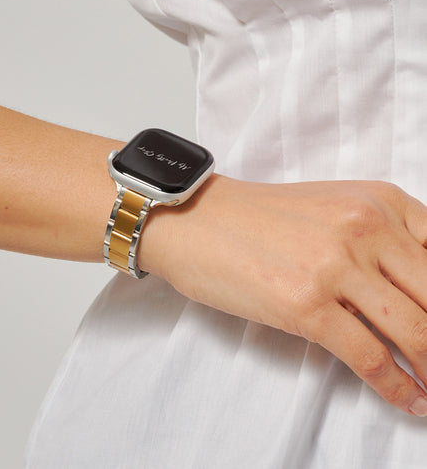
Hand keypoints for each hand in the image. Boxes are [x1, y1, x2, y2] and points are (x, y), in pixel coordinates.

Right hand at [140, 175, 426, 416]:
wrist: (197, 221)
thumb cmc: (256, 218)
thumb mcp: (332, 209)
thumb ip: (381, 239)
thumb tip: (413, 291)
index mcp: (378, 201)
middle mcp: (364, 229)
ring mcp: (335, 267)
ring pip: (417, 331)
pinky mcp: (305, 305)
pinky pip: (371, 357)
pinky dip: (397, 386)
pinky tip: (409, 399)